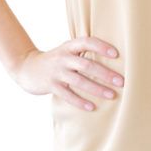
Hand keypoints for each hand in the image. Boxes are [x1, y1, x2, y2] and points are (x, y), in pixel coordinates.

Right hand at [9, 37, 124, 110]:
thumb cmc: (56, 60)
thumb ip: (83, 52)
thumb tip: (113, 55)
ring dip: (97, 89)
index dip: (101, 47)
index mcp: (69, 46)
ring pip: (79, 81)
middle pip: (87, 65)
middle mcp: (63, 57)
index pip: (87, 42)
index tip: (116, 54)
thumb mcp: (67, 50)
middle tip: (122, 81)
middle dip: (105, 73)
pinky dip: (80, 101)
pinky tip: (92, 107)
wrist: (28, 68)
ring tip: (112, 95)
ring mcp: (56, 72)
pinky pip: (68, 95)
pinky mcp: (51, 85)